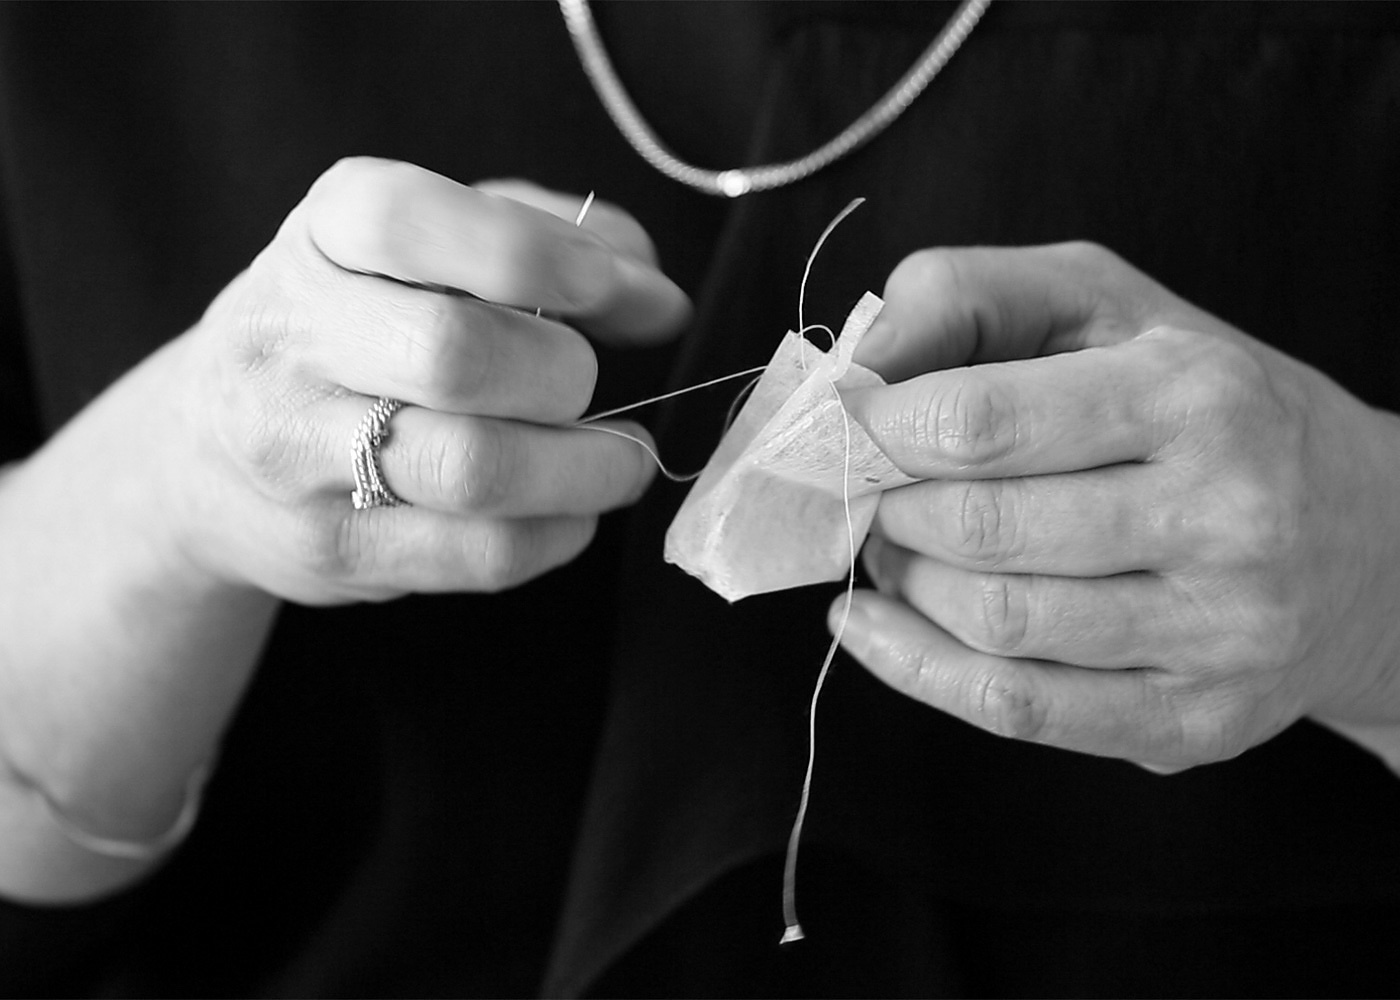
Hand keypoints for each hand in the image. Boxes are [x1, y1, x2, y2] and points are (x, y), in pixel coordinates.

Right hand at [164, 159, 688, 601]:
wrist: (207, 450)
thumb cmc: (361, 325)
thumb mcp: (431, 249)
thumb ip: (547, 240)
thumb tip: (656, 297)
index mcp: (321, 233)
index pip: (411, 223)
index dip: (537, 255)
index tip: (618, 290)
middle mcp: (289, 335)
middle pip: (454, 357)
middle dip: (564, 374)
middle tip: (590, 385)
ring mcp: (295, 452)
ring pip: (473, 470)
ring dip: (585, 470)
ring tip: (622, 459)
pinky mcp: (331, 549)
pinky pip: (480, 553)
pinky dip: (559, 533)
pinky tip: (571, 510)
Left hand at [836, 243, 1399, 770]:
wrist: (1371, 544)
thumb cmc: (1202, 405)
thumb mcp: (1103, 304)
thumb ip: (968, 297)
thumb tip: (856, 364)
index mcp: (1195, 395)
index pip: (982, 421)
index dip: (878, 430)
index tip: (849, 428)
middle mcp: (1224, 517)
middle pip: (979, 530)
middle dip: (890, 511)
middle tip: (872, 492)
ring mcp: (1216, 633)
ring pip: (994, 623)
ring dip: (905, 583)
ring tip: (896, 547)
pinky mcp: (1191, 720)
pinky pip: (1018, 710)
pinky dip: (914, 667)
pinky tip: (872, 626)